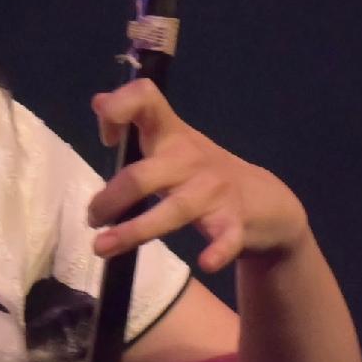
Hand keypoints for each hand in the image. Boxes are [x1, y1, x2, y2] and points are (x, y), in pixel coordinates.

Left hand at [87, 81, 311, 273]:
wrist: (268, 202)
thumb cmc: (203, 172)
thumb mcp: (172, 141)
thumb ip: (137, 122)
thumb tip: (99, 101)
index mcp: (172, 135)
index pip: (146, 99)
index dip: (118, 109)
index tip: (109, 138)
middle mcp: (190, 159)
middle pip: (143, 175)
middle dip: (112, 198)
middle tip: (92, 218)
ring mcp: (215, 191)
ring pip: (174, 210)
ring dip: (135, 231)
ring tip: (102, 247)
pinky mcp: (236, 222)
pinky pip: (226, 237)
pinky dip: (218, 250)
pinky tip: (206, 263)